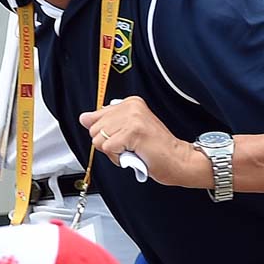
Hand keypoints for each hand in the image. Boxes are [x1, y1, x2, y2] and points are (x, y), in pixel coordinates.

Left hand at [80, 96, 207, 187]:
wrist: (179, 160)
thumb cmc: (157, 149)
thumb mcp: (128, 130)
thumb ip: (106, 123)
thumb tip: (84, 118)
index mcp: (130, 103)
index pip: (96, 116)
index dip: (105, 134)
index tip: (122, 138)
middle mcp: (131, 106)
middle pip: (94, 129)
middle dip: (108, 144)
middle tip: (128, 147)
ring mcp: (133, 118)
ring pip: (99, 140)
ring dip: (113, 152)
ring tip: (131, 151)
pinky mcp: (133, 132)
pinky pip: (108, 148)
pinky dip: (118, 158)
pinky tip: (133, 155)